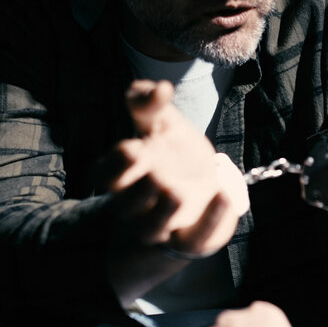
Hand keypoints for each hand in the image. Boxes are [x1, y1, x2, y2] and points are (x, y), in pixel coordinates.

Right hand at [108, 80, 248, 255]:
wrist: (207, 181)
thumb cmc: (175, 151)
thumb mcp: (162, 123)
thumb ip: (152, 104)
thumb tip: (160, 88)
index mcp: (125, 175)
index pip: (103, 176)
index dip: (116, 165)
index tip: (136, 147)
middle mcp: (138, 205)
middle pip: (123, 207)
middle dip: (136, 191)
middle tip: (155, 171)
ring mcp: (165, 225)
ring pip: (151, 230)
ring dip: (162, 212)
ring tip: (176, 190)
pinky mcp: (193, 237)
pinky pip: (196, 238)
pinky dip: (210, 219)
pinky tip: (223, 195)